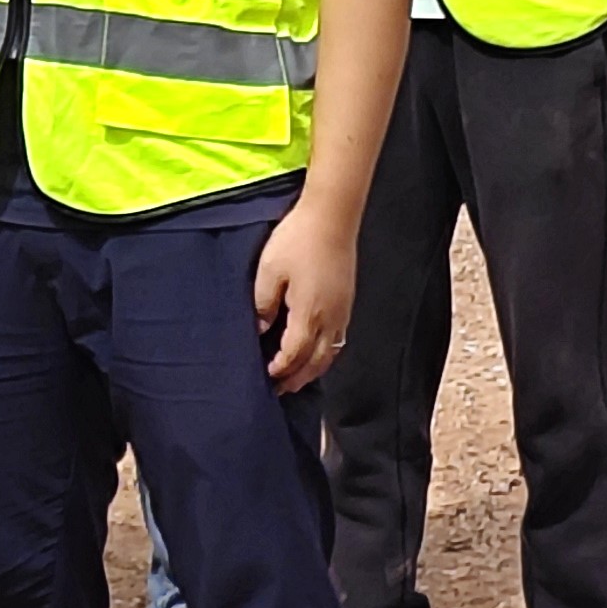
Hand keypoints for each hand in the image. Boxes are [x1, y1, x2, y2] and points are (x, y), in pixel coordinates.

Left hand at [252, 195, 358, 391]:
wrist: (332, 217)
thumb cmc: (297, 240)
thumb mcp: (269, 270)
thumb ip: (263, 304)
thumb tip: (259, 331)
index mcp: (309, 314)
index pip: (294, 355)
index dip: (280, 369)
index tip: (266, 376)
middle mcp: (331, 319)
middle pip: (316, 361)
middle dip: (297, 378)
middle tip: (280, 389)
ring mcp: (343, 312)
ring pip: (330, 353)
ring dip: (313, 370)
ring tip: (297, 378)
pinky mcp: (347, 302)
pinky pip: (338, 340)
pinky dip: (326, 354)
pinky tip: (316, 351)